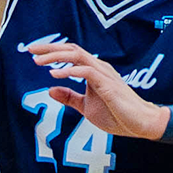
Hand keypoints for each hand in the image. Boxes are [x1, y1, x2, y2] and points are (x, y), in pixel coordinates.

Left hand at [27, 42, 169, 139]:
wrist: (142, 124)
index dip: (52, 51)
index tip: (33, 53)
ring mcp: (105, 75)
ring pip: (78, 56)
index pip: (71, 53)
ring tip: (39, 61)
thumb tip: (50, 89)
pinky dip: (70, 71)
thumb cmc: (118, 114)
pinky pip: (87, 72)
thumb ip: (70, 97)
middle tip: (30, 50)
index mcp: (93, 71)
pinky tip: (55, 74)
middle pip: (72, 50)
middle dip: (50, 48)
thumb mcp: (86, 107)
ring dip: (56, 57)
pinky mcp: (109, 85)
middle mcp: (99, 68)